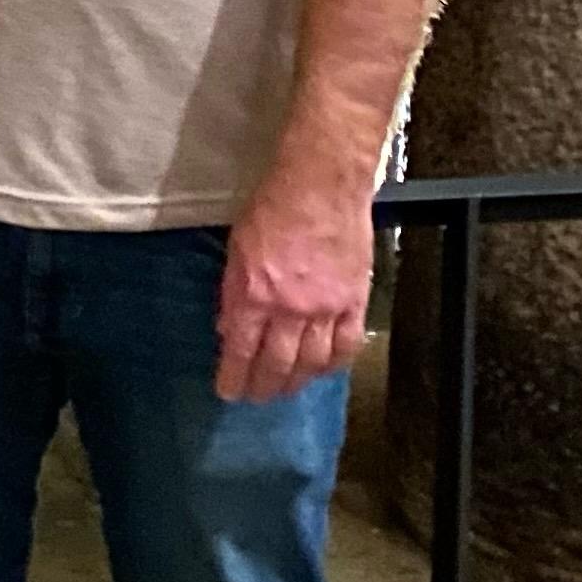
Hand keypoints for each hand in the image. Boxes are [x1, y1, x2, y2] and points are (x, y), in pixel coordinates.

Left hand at [217, 163, 374, 402]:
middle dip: (262, 386)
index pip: (241, 348)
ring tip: (284, 390)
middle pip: (276, 363)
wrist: (321, 183)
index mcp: (254, 292)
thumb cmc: (272, 205)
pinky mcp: (354, 301)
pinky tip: (322, 371)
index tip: (228, 391)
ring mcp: (326, 307)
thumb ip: (233, 291)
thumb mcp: (237, 247)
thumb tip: (227, 325)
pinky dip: (333, 365)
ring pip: (311, 362)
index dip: (234, 375)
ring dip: (296, 382)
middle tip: (254, 398)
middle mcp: (290, 307)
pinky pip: (346, 345)